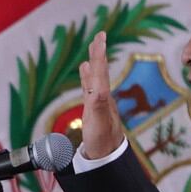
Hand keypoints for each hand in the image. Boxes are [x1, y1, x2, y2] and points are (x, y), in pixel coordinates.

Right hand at [77, 30, 123, 160]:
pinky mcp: (92, 108)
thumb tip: (98, 90)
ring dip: (94, 62)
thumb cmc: (102, 141)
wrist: (106, 156)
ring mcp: (97, 101)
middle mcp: (101, 96)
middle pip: (99, 71)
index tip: (101, 38)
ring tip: (93, 47)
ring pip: (95, 77)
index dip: (99, 55)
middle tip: (100, 35)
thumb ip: (98, 106)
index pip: (100, 72)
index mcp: (102, 97)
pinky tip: (84, 69)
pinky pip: (89, 86)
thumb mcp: (99, 123)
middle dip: (98, 53)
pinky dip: (86, 76)